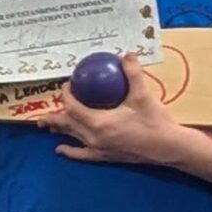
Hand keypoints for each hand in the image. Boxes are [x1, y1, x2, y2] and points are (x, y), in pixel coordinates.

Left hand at [37, 53, 195, 164]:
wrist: (169, 148)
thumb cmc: (155, 123)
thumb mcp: (143, 96)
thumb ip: (133, 74)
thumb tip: (126, 55)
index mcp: (99, 122)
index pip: (72, 106)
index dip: (67, 94)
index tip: (68, 84)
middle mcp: (94, 137)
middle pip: (66, 123)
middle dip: (54, 115)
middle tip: (42, 110)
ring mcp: (99, 148)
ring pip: (72, 137)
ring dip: (58, 129)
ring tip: (45, 125)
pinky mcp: (106, 156)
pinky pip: (82, 154)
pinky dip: (70, 151)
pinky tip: (61, 149)